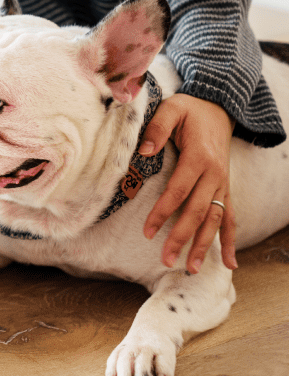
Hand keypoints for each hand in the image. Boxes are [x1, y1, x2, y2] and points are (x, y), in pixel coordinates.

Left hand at [139, 94, 237, 272]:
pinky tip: (228, 263)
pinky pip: (231, 217)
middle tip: (166, 260)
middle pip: (198, 211)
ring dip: (203, 245)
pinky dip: (229, 240)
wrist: (218, 107)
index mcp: (199, 157)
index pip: (178, 191)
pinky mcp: (225, 188)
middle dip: (182, 237)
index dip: (163, 212)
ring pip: (215, 219)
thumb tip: (144, 150)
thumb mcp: (172, 109)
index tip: (148, 231)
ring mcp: (222, 183)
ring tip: (190, 268)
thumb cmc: (190, 110)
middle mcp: (214, 174)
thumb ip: (157, 128)